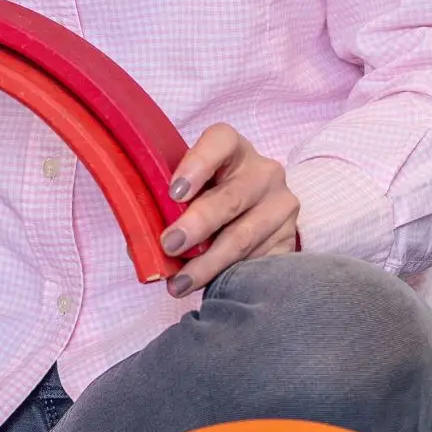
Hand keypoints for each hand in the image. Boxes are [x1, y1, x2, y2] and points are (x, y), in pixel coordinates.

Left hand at [159, 124, 301, 297]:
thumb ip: (167, 206)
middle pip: (230, 197)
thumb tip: (140, 242)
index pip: (220, 142)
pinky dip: (231, 278)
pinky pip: (260, 262)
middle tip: (169, 246)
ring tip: (180, 283)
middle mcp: (264, 172)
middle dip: (196, 225)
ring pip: (243, 237)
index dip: (197, 165)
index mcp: (234, 149)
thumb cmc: (208, 198)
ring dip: (207, 264)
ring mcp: (281, 206)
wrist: (255, 216)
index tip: (174, 193)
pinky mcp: (290, 239)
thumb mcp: (190, 191)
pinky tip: (211, 289)